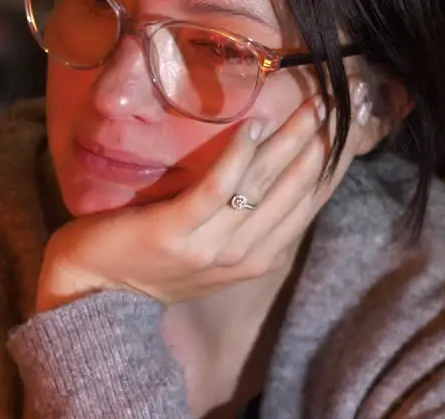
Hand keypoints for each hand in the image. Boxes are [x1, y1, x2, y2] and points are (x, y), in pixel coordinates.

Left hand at [35, 88, 368, 312]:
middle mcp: (241, 257)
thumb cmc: (149, 262)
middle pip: (292, 192)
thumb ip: (247, 225)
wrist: (93, 288)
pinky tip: (254, 126)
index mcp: (258, 260)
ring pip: (261, 186)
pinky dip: (237, 155)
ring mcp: (208, 248)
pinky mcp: (175, 232)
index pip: (307, 205)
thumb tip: (281, 175)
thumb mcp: (211, 252)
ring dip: (289, 142)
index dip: (332, 165)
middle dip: (319, 145)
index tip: (352, 126)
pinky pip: (216, 189)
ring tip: (308, 107)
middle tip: (337, 103)